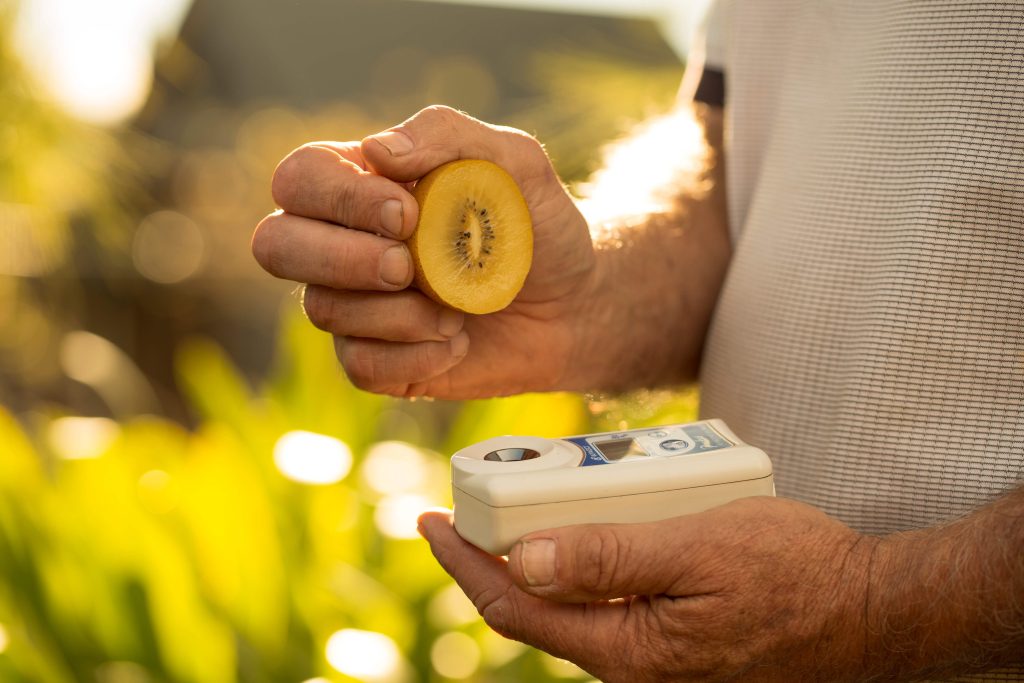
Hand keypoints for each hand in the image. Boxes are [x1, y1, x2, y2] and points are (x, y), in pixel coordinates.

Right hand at [251, 106, 594, 397]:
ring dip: (397, 314)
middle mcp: (343, 242)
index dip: (338, 199)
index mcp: (362, 184)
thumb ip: (447, 136)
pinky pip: (358, 366)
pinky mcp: (377, 359)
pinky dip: (412, 359)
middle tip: (407, 267)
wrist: (573, 305)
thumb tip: (376, 150)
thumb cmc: (536, 226)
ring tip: (457, 310)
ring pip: (321, 310)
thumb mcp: (512, 163)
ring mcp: (355, 305)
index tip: (407, 213)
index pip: (299, 179)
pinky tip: (454, 342)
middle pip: (274, 245)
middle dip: (340, 259)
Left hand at [418, 498, 876, 681]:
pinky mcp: (672, 628)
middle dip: (494, 549)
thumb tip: (522, 560)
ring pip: (571, 594)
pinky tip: (600, 512)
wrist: (869, 605)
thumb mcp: (698, 552)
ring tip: (537, 491)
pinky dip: (587, 549)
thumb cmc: (794, 574)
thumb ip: (609, 558)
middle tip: (479, 494)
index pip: (514, 607)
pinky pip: (610, 588)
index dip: (463, 563)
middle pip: (534, 603)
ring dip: (543, 543)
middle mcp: (629, 657)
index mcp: (624, 648)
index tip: (430, 518)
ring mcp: (651, 647)